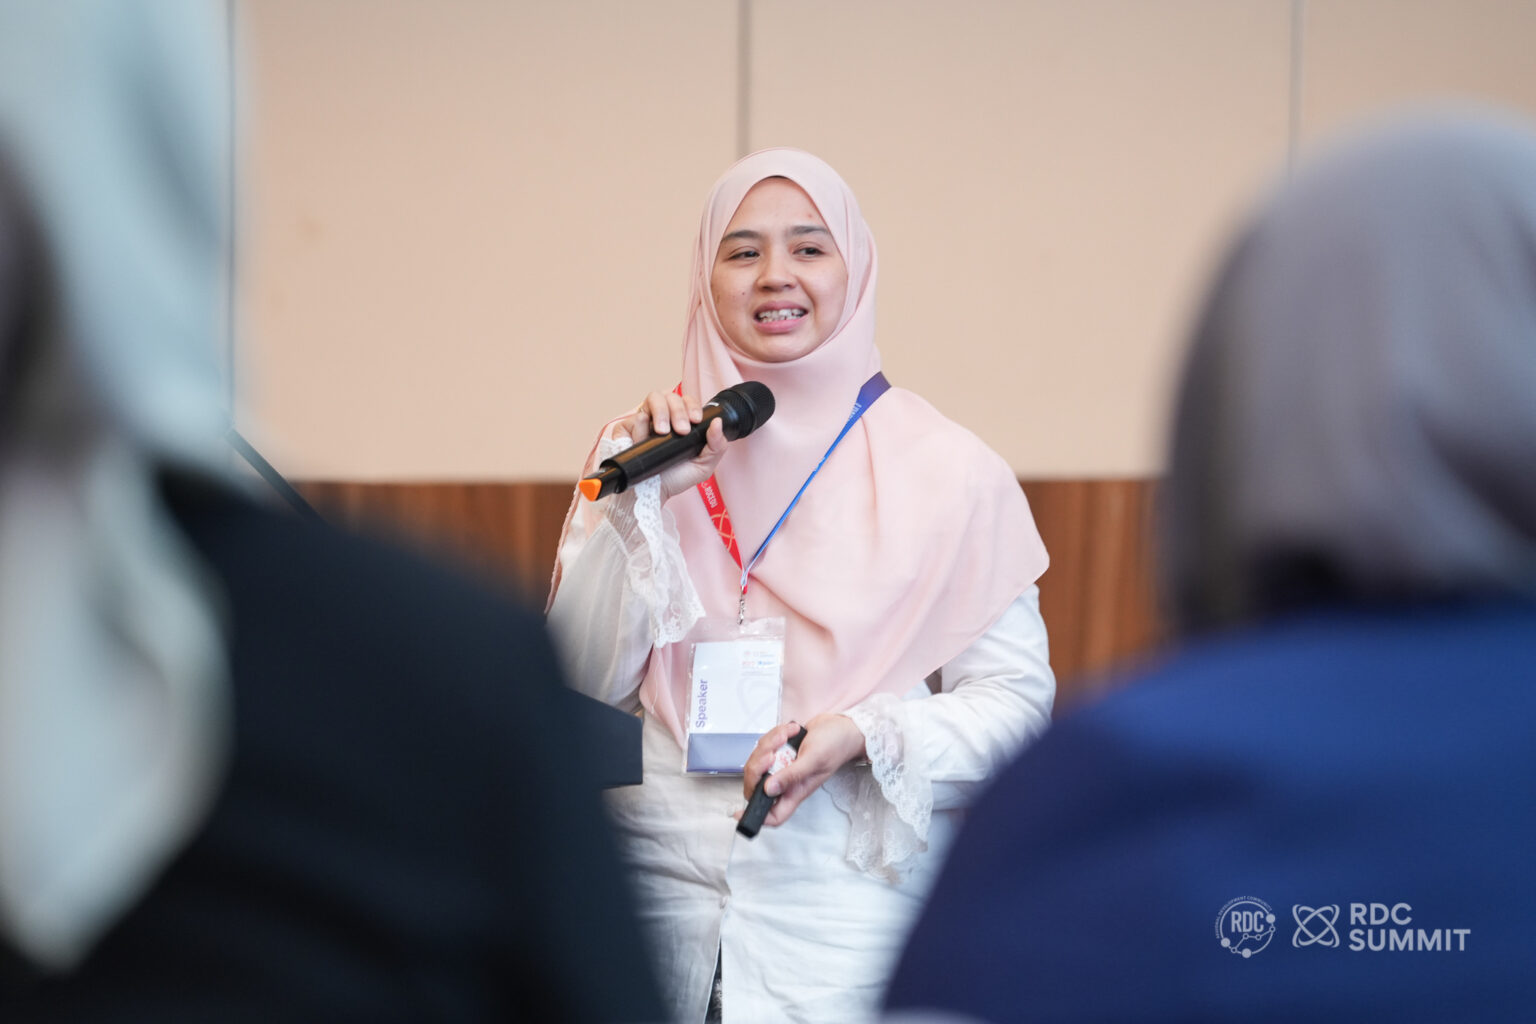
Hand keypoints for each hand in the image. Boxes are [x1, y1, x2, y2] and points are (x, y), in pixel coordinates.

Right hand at [611, 390, 728, 500]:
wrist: (652, 495)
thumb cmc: (675, 479)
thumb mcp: (703, 466)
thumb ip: (716, 446)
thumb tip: (718, 423)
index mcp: (680, 421)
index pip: (686, 400)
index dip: (692, 405)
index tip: (696, 420)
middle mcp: (662, 417)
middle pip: (670, 396)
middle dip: (678, 411)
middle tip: (682, 431)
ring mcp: (643, 421)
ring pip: (652, 398)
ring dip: (661, 412)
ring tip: (663, 431)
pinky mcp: (626, 428)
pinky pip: (633, 417)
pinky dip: (640, 426)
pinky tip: (643, 439)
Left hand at [739, 713, 867, 829]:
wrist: (842, 727)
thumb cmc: (835, 746)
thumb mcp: (814, 760)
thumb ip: (791, 775)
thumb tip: (768, 789)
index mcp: (795, 791)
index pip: (773, 814)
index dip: (756, 817)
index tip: (739, 813)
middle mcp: (786, 782)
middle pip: (756, 784)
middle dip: (758, 765)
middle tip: (772, 752)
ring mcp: (782, 766)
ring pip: (758, 762)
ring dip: (769, 744)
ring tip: (787, 735)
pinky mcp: (781, 752)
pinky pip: (765, 746)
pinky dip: (774, 735)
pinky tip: (789, 731)